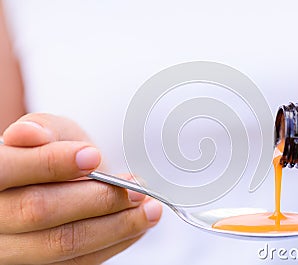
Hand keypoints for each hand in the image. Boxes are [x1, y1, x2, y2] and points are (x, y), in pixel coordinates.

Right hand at [0, 113, 161, 264]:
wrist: (59, 183)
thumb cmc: (53, 155)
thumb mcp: (48, 132)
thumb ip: (42, 129)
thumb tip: (30, 134)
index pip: (7, 170)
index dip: (51, 163)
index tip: (93, 156)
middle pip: (38, 211)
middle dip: (96, 197)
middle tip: (135, 187)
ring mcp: (15, 249)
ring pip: (62, 244)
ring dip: (115, 225)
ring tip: (149, 209)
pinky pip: (79, 262)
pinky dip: (115, 242)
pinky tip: (137, 226)